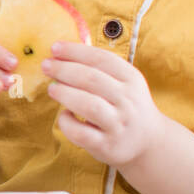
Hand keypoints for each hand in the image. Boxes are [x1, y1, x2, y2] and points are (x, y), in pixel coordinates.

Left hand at [43, 41, 164, 171]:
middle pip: (92, 80)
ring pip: (88, 105)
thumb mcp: (123, 83)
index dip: (76, 51)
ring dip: (65, 94)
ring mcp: (118, 125)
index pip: (103, 59)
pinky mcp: (107, 145)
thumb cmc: (124, 105)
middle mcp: (128, 101)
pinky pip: (81, 133)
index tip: (55, 47)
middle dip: (64, 69)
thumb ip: (98, 67)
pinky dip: (67, 122)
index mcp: (132, 80)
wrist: (148, 142)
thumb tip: (64, 47)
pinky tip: (64, 115)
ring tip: (52, 89)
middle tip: (46, 65)